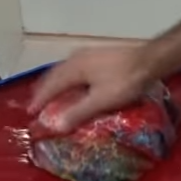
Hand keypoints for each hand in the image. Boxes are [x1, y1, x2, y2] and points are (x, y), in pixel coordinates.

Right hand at [28, 46, 152, 132]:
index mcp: (73, 68)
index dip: (40, 99)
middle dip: (45, 90)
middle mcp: (76, 58)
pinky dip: (70, 79)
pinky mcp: (100, 56)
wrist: (150, 60)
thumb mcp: (100, 100)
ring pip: (66, 70)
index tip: (31, 111)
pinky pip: (76, 69)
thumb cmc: (124, 81)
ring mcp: (89, 54)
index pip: (50, 85)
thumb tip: (56, 126)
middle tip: (37, 103)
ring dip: (57, 83)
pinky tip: (77, 84)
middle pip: (55, 75)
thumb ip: (78, 112)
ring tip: (53, 94)